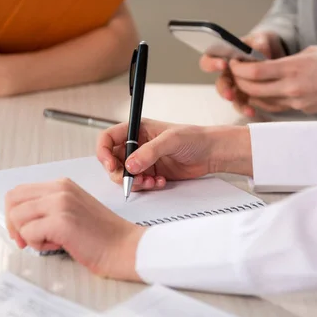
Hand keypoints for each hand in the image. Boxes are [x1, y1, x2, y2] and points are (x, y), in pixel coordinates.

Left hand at [5, 178, 144, 280]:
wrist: (126, 247)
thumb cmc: (102, 236)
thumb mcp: (73, 210)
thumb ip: (49, 207)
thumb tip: (19, 218)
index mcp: (62, 185)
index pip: (19, 192)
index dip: (14, 213)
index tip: (22, 231)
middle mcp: (60, 189)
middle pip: (12, 201)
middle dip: (14, 224)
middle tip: (27, 241)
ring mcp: (60, 203)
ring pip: (18, 217)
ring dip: (29, 236)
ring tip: (52, 241)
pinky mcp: (62, 221)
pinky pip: (29, 233)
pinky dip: (38, 245)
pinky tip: (59, 245)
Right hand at [96, 119, 252, 191]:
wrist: (212, 153)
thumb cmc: (195, 138)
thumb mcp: (170, 140)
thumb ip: (149, 152)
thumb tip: (129, 165)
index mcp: (137, 130)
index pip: (108, 139)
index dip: (103, 152)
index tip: (110, 165)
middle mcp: (137, 145)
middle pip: (113, 161)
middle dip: (120, 173)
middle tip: (134, 179)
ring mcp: (144, 160)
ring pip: (125, 175)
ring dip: (135, 182)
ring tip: (150, 181)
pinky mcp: (152, 173)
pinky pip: (140, 184)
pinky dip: (146, 186)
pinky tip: (160, 182)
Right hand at [199, 31, 286, 116]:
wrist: (276, 55)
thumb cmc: (262, 44)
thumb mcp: (263, 39)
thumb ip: (261, 44)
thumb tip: (261, 54)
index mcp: (225, 56)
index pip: (210, 58)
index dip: (212, 63)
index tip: (223, 64)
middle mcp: (228, 72)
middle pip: (219, 82)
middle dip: (224, 89)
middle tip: (229, 93)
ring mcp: (236, 85)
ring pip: (229, 96)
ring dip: (235, 102)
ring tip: (243, 106)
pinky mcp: (245, 95)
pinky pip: (242, 104)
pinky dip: (246, 108)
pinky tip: (252, 111)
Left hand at [229, 46, 316, 113]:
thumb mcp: (309, 52)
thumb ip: (286, 60)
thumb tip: (268, 65)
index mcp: (293, 68)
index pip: (255, 72)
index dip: (239, 69)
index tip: (233, 63)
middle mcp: (292, 87)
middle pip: (253, 89)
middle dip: (239, 81)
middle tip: (235, 73)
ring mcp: (297, 101)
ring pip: (261, 101)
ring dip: (248, 93)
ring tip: (244, 84)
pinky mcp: (302, 110)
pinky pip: (275, 107)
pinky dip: (263, 101)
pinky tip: (259, 95)